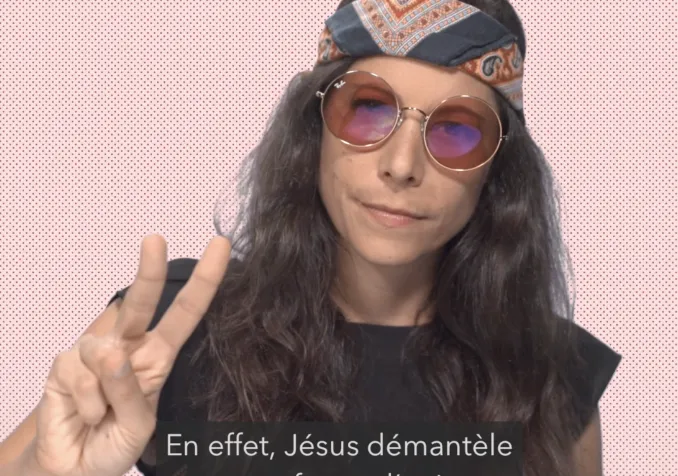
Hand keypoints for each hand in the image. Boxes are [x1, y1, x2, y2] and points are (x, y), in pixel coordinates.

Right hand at [27, 234, 230, 475]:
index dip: (205, 281)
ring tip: (104, 414)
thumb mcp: (140, 425)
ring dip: (107, 390)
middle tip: (155, 239)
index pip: (186, 313)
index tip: (221, 246)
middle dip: (149, 271)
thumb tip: (112, 353)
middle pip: (141, 303)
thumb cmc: (116, 442)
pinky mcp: (65, 364)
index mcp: (158, 356)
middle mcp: (128, 347)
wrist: (77, 469)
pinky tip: (86, 415)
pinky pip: (79, 374)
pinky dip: (87, 402)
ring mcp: (95, 353)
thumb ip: (131, 392)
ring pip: (104, 350)